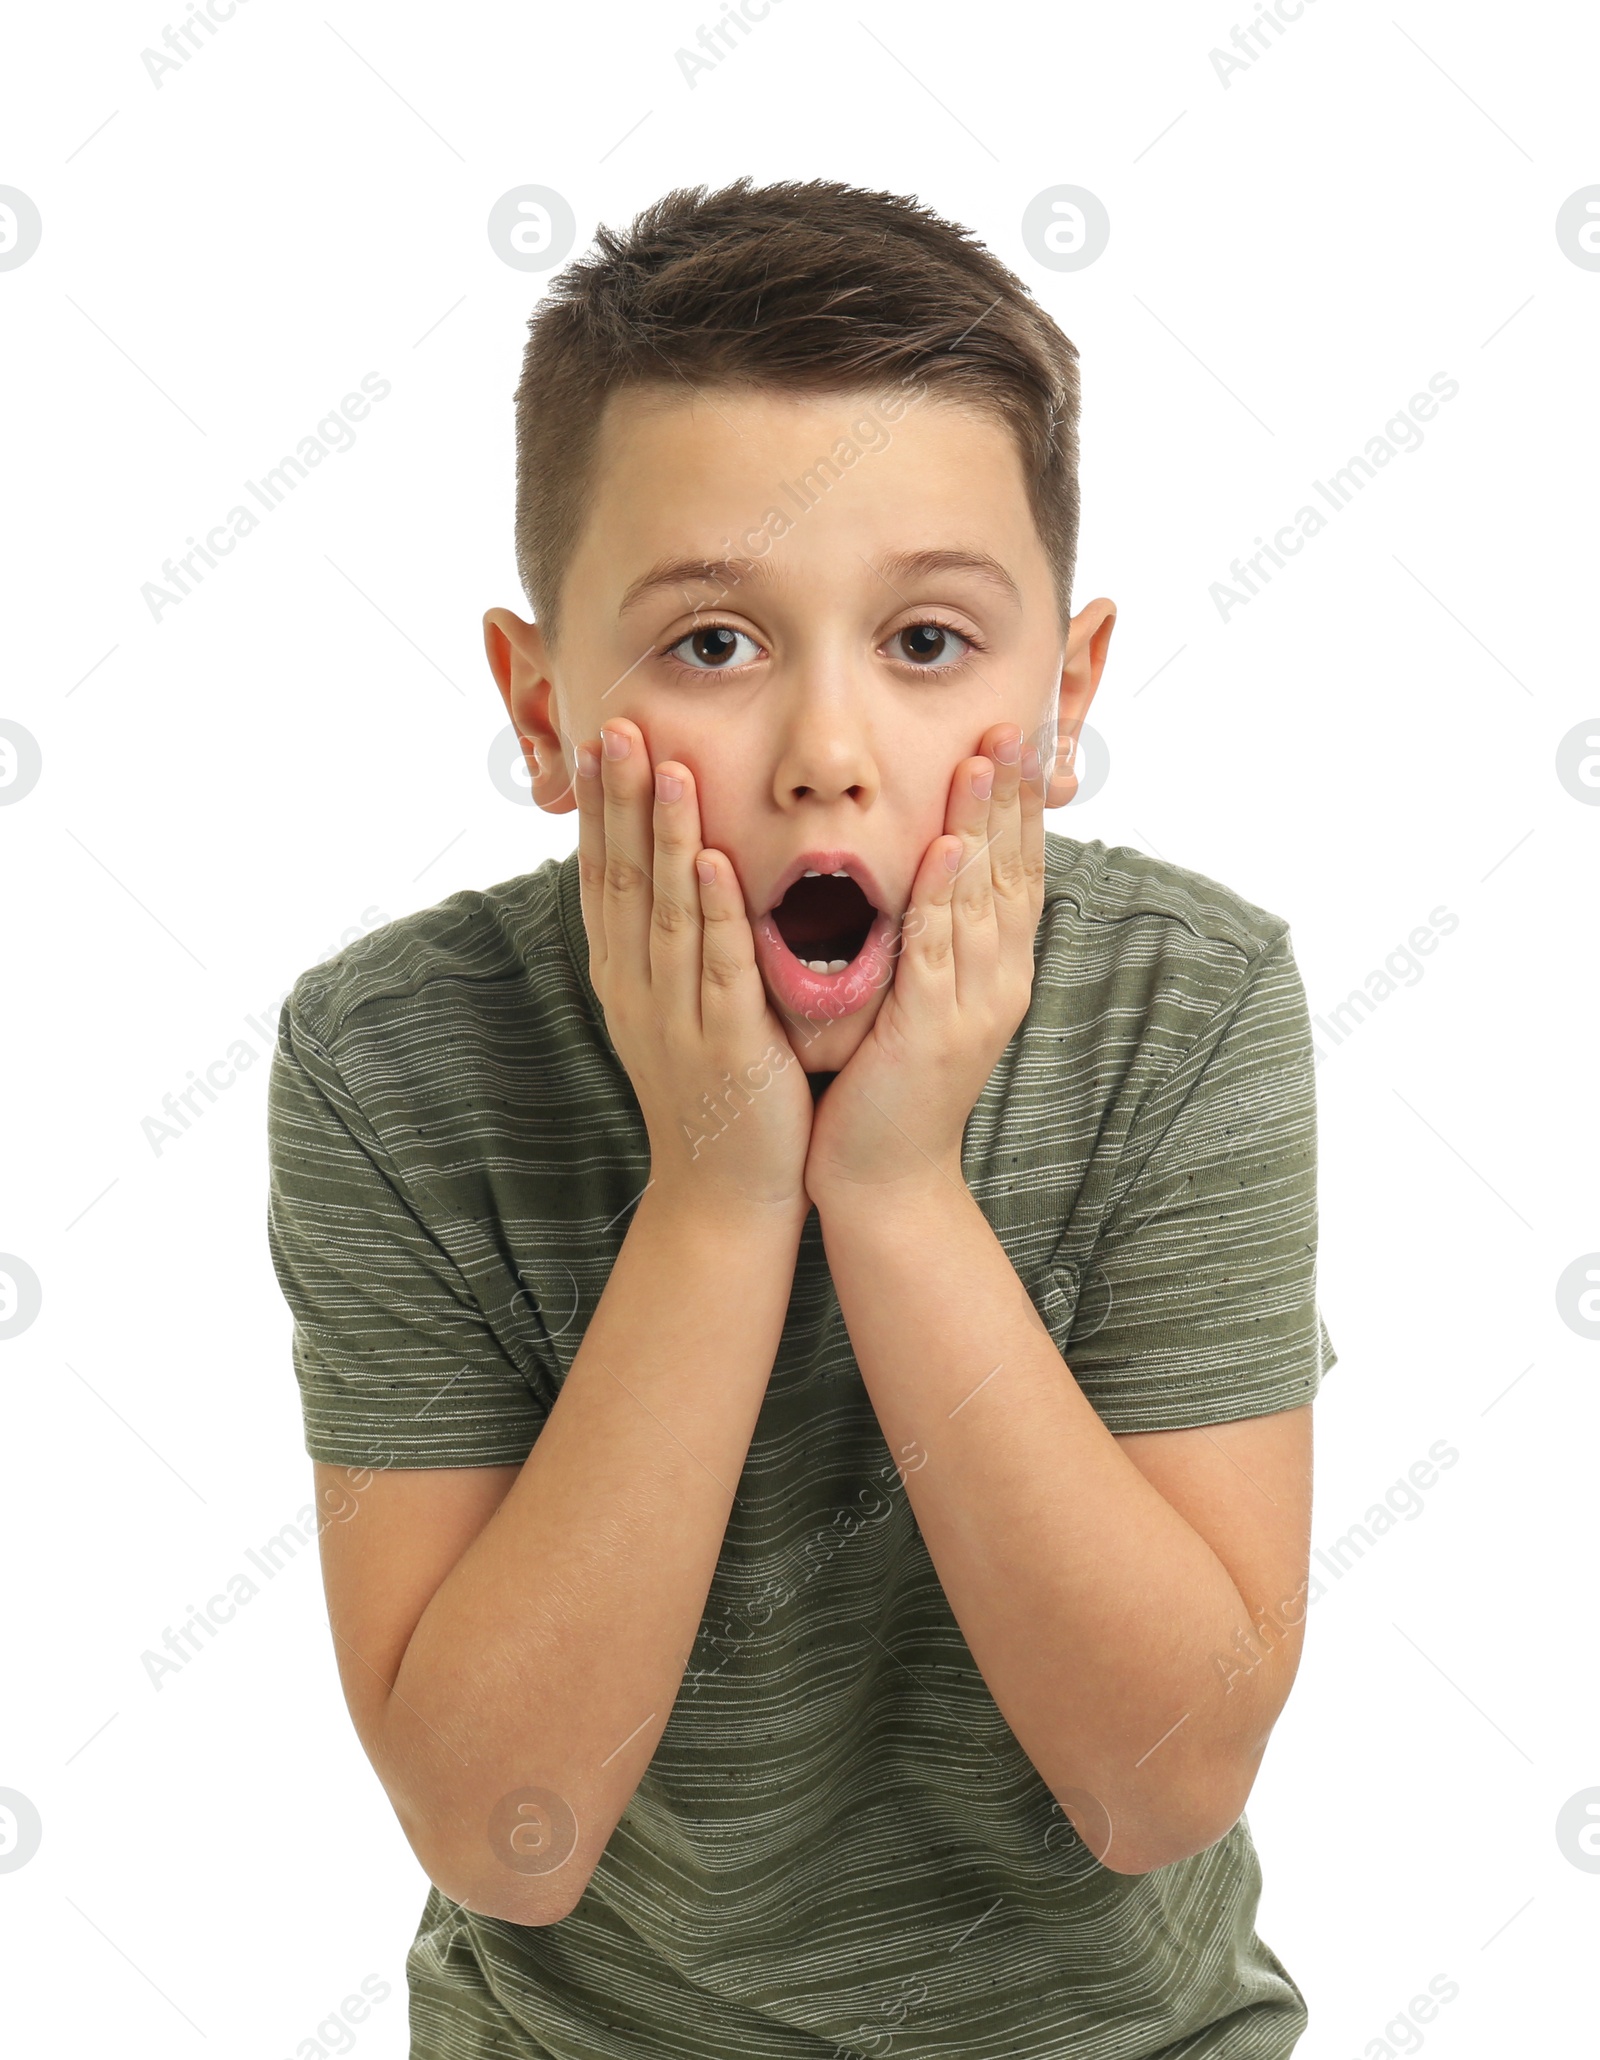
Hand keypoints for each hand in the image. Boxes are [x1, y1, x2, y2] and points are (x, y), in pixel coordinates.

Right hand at [574, 716, 814, 1217]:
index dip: (600, 808)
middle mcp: (637, 988)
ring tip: (665, 766)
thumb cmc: (715, 1094)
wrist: (725, 1193)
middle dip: (620, 799)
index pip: (604, 876)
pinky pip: (718, 965)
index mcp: (624, 977)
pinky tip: (714, 862)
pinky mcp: (724, 1042)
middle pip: (623, 877)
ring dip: (666, 835)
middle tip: (615, 724)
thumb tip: (677, 872)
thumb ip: (672, 945)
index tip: (597, 741)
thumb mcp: (677, 1010)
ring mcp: (675, 1015)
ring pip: (667, 909)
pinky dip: (716, 911)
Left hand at [803, 723, 1044, 1211]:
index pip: (1015, 870)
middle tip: (1015, 724)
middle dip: (1015, 796)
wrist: (882, 1181)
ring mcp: (972, 1008)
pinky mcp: (932, 1033)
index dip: (1018, 805)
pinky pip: (939, 952)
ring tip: (986, 760)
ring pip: (983, 901)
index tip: (1016, 738)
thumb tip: (920, 872)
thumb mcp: (915, 998)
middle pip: (1014, 871)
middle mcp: (997, 982)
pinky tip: (944, 849)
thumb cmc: (885, 1086)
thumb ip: (925, 939)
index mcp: (995, 972)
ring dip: (985, 825)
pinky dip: (943, 897)